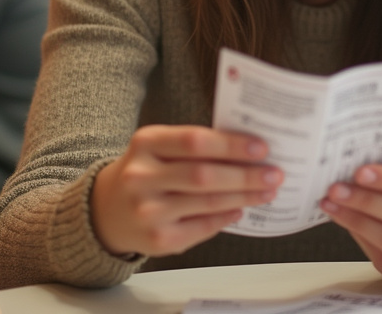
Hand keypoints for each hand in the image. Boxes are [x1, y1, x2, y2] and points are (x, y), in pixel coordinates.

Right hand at [89, 125, 282, 258]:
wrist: (106, 210)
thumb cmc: (145, 171)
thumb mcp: (158, 146)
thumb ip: (194, 144)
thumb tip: (247, 150)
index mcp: (146, 143)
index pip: (194, 141)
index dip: (231, 145)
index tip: (261, 148)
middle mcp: (142, 177)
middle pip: (203, 175)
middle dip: (246, 175)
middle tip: (274, 174)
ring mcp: (148, 211)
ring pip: (207, 203)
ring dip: (243, 196)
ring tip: (266, 191)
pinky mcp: (157, 240)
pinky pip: (202, 227)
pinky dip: (226, 216)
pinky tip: (241, 208)